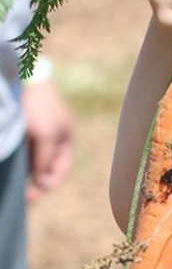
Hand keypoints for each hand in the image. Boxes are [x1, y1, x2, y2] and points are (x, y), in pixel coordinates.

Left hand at [22, 80, 72, 201]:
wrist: (21, 72)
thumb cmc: (38, 105)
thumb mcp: (44, 136)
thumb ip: (44, 161)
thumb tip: (43, 184)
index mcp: (64, 139)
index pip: (60, 170)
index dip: (48, 185)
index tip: (31, 196)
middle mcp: (52, 137)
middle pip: (46, 167)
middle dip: (35, 182)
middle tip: (22, 196)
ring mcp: (37, 130)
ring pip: (32, 159)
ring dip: (25, 171)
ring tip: (13, 182)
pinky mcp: (22, 125)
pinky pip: (22, 149)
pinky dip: (18, 159)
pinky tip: (9, 164)